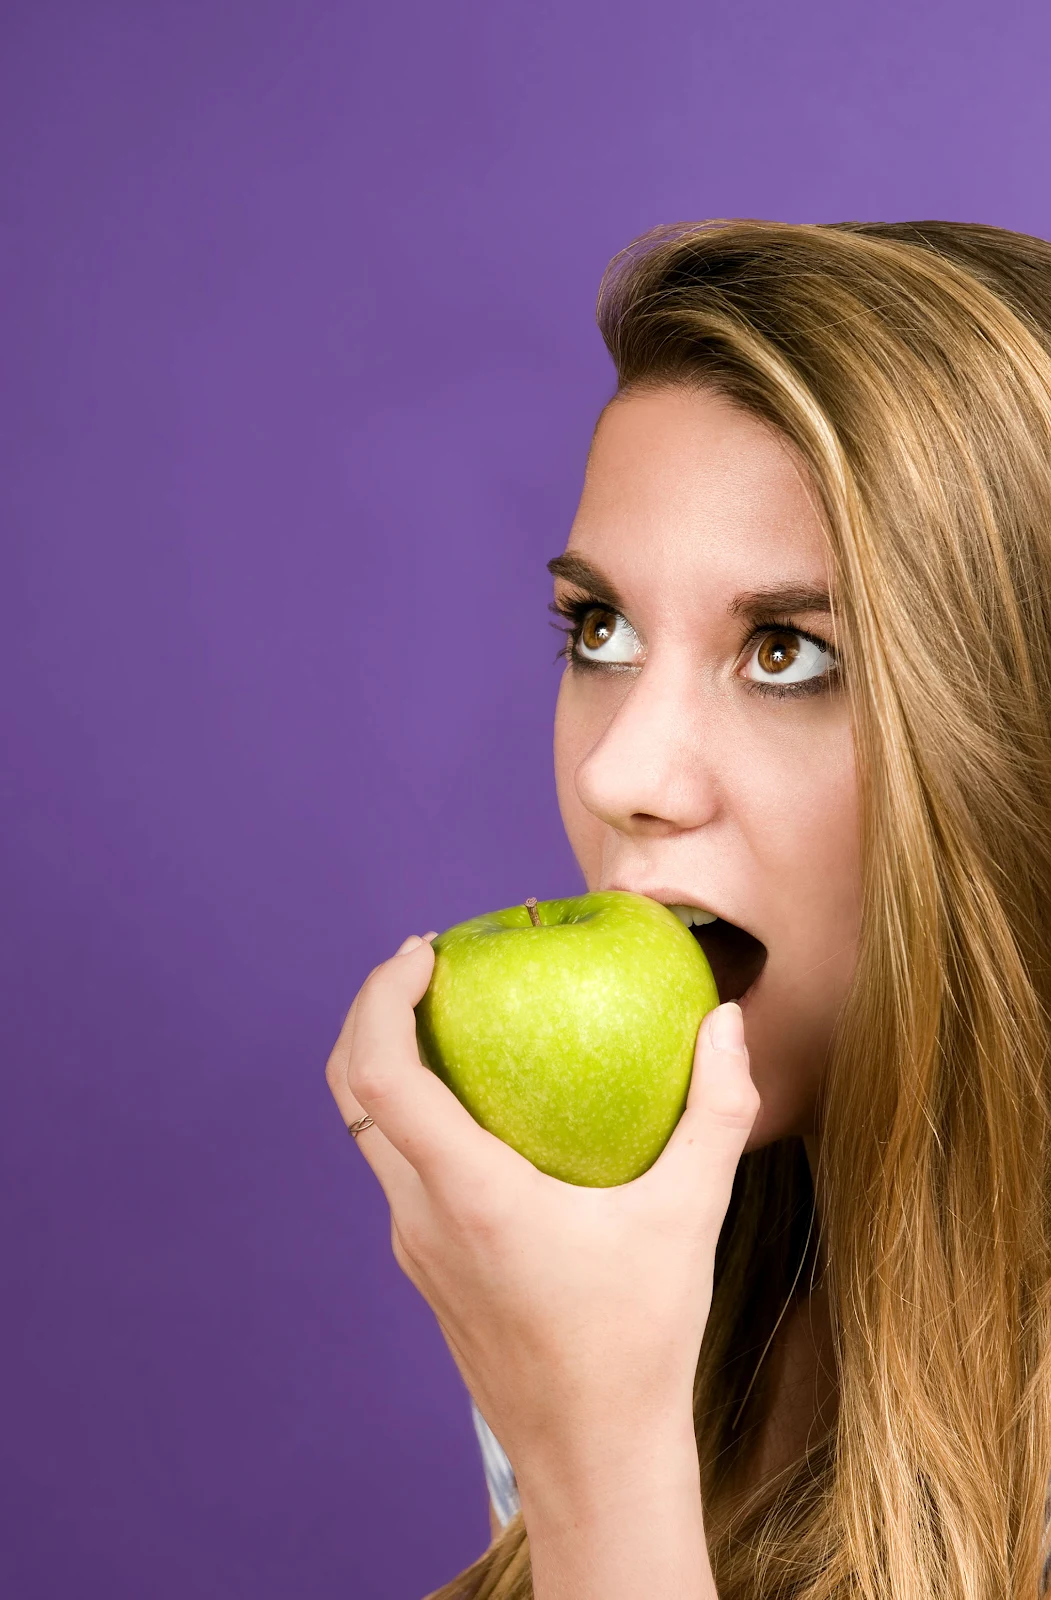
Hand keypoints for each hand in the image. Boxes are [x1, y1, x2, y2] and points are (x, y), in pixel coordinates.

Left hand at [325, 932, 760, 1496]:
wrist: (593, 1457)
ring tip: (457, 1020)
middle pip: (351, 1091)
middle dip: (371, 1011)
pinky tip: (491, 1109)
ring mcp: (414, 1247)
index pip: (381, 1075)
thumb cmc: (641, 1341)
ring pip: (370, 1133)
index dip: (382, 997)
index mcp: (469, 1195)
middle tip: (428, 964)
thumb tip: (726, 1020)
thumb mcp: (690, 1216)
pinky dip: (420, 1115)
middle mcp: (420, 1216)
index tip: (424, 950)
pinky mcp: (426, 1268)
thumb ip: (718, 1110)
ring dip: (391, 1064)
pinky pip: (402, 1170)